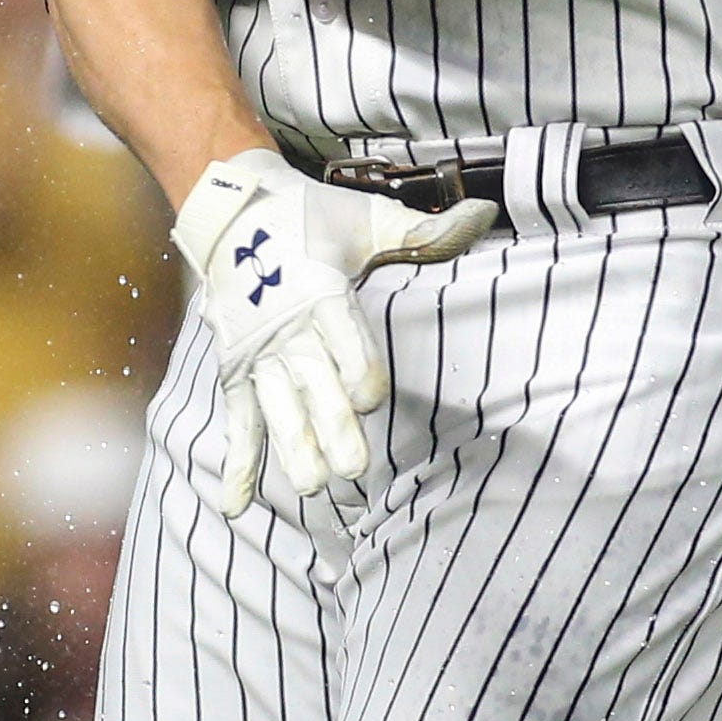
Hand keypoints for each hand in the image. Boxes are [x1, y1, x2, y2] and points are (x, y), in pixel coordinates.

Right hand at [171, 148, 493, 514]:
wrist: (236, 212)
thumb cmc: (315, 219)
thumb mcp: (370, 219)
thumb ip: (425, 231)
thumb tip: (485, 215)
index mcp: (321, 292)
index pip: (344, 344)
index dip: (359, 373)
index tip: (371, 396)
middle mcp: (287, 330)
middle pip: (314, 387)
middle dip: (333, 428)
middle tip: (355, 468)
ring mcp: (259, 356)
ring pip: (277, 411)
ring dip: (294, 449)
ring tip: (314, 484)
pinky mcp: (237, 373)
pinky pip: (239, 422)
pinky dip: (237, 465)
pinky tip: (238, 508)